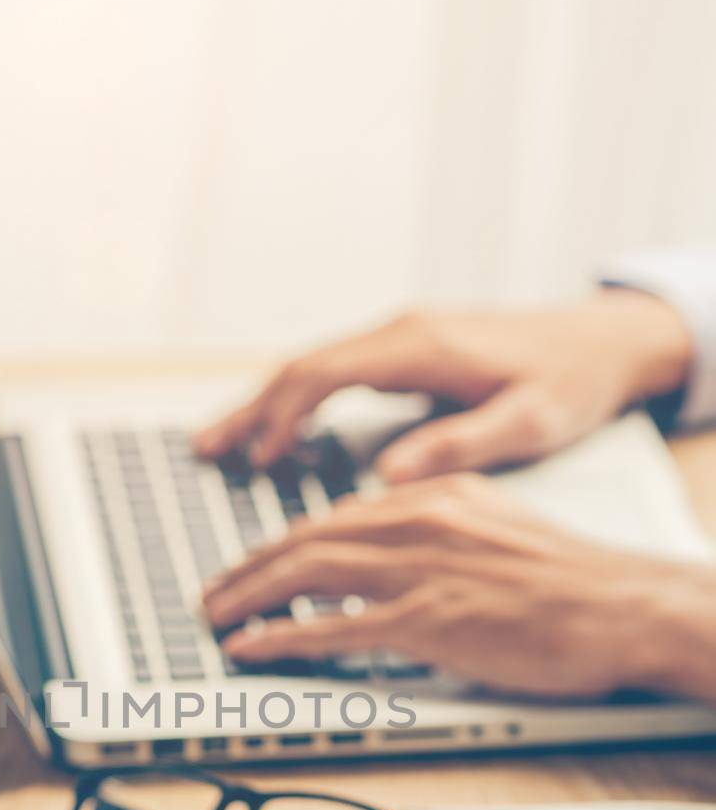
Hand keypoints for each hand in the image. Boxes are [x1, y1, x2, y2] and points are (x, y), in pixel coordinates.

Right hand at [194, 292, 691, 480]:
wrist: (605, 342)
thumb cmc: (572, 383)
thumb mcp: (526, 423)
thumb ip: (457, 446)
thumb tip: (388, 476)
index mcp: (421, 346)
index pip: (325, 373)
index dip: (282, 416)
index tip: (257, 460)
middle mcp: (402, 333)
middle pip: (302, 366)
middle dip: (250, 409)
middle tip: (205, 451)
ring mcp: (401, 338)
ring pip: (312, 367)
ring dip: (264, 405)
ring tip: (219, 444)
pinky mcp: (407, 352)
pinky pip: (334, 373)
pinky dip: (295, 402)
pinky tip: (279, 432)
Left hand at [202, 473, 715, 701]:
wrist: (626, 607)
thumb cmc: (576, 583)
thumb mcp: (502, 531)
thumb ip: (446, 534)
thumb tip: (404, 555)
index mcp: (438, 497)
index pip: (337, 516)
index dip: (283, 544)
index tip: (254, 564)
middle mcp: (421, 522)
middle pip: (307, 538)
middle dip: (248, 567)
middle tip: (213, 593)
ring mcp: (421, 570)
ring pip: (307, 574)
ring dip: (248, 596)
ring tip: (214, 618)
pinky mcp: (427, 620)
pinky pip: (332, 627)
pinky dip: (280, 635)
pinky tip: (250, 645)